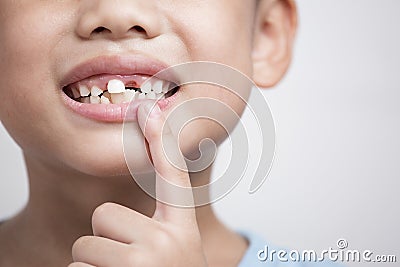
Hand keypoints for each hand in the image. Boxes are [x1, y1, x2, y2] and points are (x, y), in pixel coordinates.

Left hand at [69, 101, 207, 266]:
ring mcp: (141, 264)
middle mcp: (165, 243)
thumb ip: (162, 223)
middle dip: (108, 242)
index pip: (173, 177)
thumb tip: (142, 193)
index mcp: (181, 231)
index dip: (162, 141)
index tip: (151, 110)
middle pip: (104, 217)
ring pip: (84, 247)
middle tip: (131, 266)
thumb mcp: (177, 251)